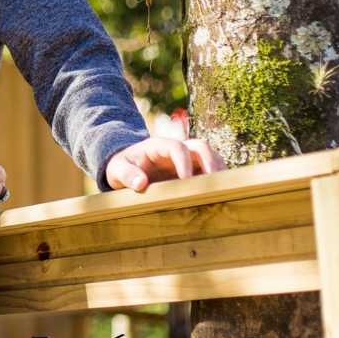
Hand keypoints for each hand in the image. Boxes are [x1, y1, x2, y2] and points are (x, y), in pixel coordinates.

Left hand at [105, 137, 226, 191]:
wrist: (124, 168)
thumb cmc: (120, 167)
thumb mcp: (116, 169)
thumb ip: (126, 174)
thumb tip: (140, 184)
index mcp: (158, 146)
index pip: (177, 147)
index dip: (184, 161)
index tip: (185, 179)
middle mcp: (176, 149)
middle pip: (200, 146)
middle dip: (209, 161)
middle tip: (213, 181)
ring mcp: (186, 159)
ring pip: (210, 156)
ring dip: (218, 168)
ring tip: (223, 187)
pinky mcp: (192, 170)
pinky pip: (210, 169)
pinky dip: (217, 178)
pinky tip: (221, 191)